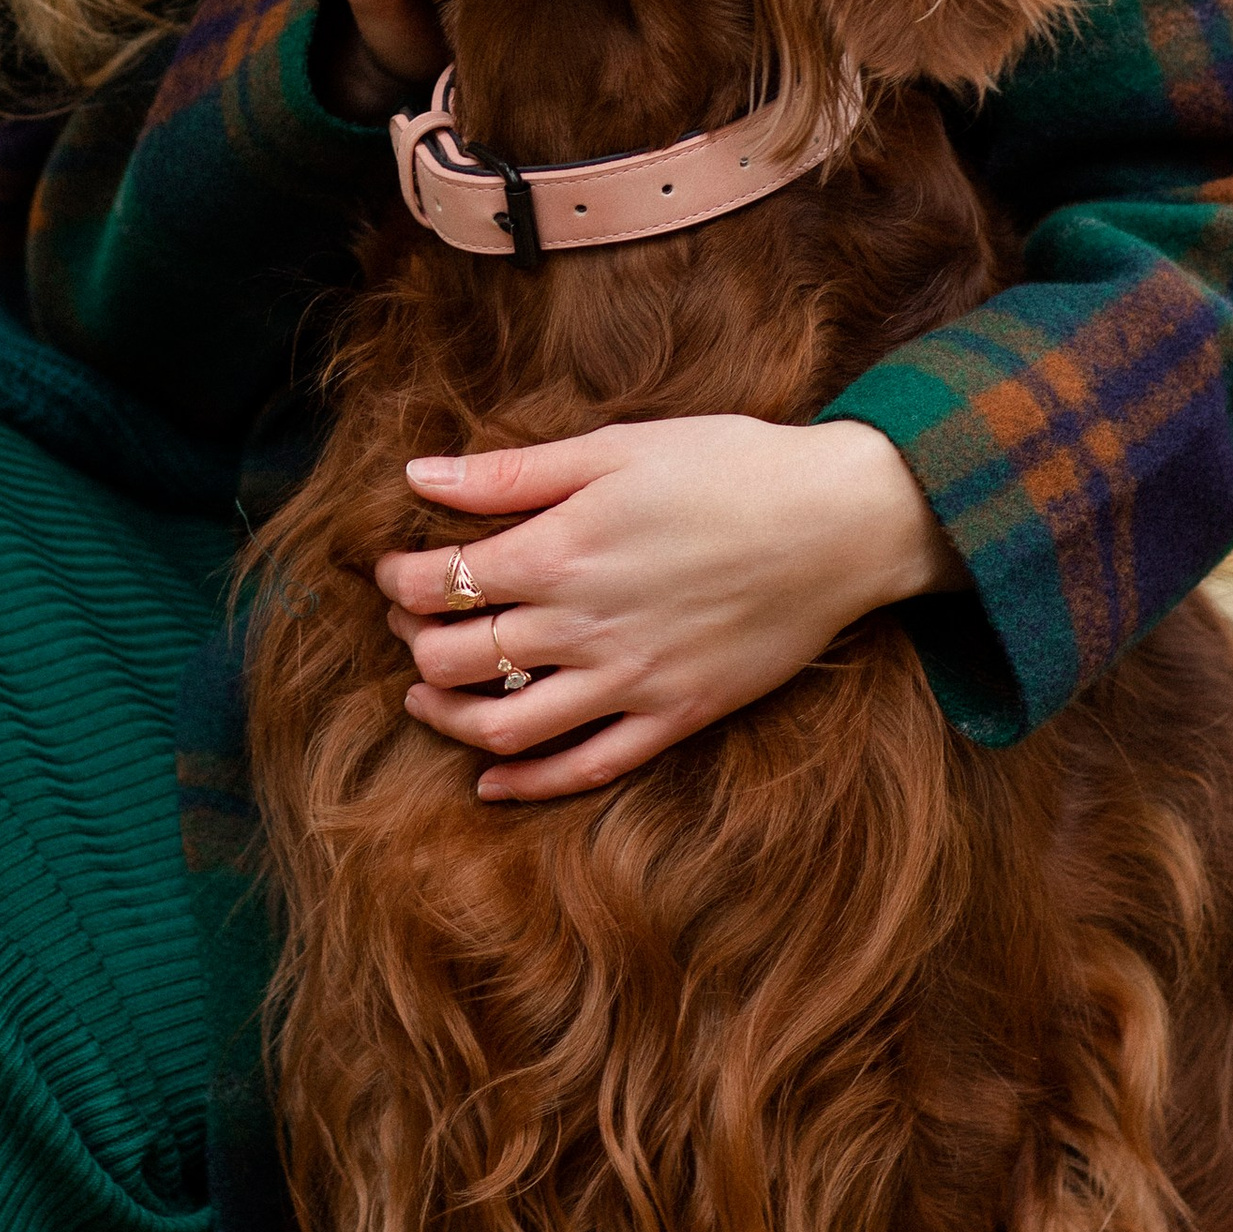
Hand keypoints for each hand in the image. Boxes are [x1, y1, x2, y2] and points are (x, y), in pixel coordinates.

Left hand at [378, 414, 966, 800]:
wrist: (840, 522)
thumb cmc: (730, 467)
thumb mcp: (616, 448)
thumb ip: (511, 472)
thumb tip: (418, 478)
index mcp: (561, 550)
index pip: (439, 582)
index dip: (397, 580)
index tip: (392, 569)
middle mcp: (584, 626)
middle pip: (457, 659)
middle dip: (413, 641)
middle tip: (407, 623)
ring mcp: (629, 681)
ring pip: (504, 728)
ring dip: (448, 717)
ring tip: (428, 693)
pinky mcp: (673, 717)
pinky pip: (584, 768)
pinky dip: (525, 784)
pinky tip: (491, 781)